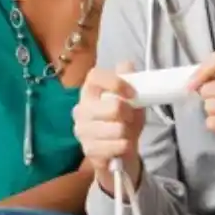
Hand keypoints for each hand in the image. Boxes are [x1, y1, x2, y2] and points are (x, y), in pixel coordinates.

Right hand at [74, 60, 144, 174]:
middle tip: (130, 117)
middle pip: (114, 107)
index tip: (132, 94)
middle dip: (130, 114)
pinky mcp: (88, 149)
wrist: (119, 148)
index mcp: (90, 90)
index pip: (96, 76)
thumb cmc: (124, 118)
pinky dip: (125, 146)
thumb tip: (127, 64)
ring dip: (129, 132)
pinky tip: (121, 145)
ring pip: (118, 129)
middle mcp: (81, 108)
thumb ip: (130, 79)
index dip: (116, 82)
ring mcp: (82, 130)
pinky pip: (117, 146)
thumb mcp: (132, 97)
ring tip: (125, 133)